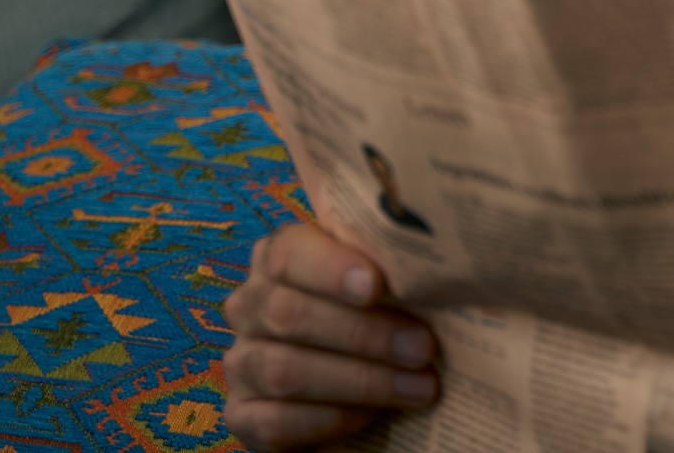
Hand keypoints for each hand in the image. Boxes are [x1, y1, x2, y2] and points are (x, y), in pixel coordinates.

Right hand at [222, 224, 441, 449]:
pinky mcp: (242, 416)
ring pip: (284, 370)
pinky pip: (276, 421)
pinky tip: (374, 415)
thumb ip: (389, 267)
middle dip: (364, 333)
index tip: (378, 285)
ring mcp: (241, 363)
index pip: (288, 253)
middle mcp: (249, 307)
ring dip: (360, 381)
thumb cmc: (373, 315)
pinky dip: (330, 418)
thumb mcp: (381, 285)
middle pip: (288, 313)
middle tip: (423, 349)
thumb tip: (432, 263)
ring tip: (419, 386)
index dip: (331, 268)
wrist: (341, 385)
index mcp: (277, 260)